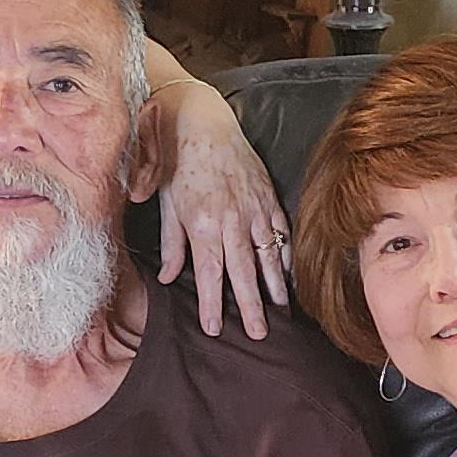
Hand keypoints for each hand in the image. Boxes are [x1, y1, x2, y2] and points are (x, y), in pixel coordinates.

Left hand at [156, 90, 290, 342]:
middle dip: (251, 306)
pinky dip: (286, 254)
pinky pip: (282, 231)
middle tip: (259, 334)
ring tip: (281, 312)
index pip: (209, 274)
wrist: (203, 122)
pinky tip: (290, 274)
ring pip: (268, 254)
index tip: (215, 329)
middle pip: (244, 272)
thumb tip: (169, 278)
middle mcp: (232, 220)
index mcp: (203, 224)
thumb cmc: (178, 163)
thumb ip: (171, 244)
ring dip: (275, 286)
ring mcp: (255, 208)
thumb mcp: (166, 204)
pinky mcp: (269, 196)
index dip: (212, 304)